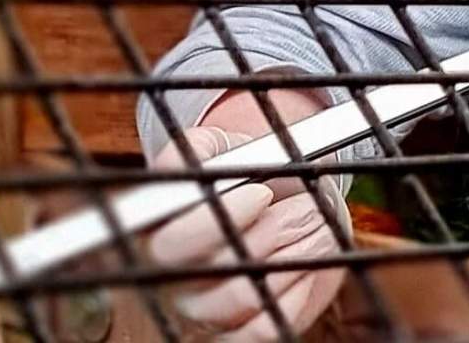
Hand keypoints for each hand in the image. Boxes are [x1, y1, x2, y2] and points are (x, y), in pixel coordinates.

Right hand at [145, 123, 348, 340]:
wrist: (287, 195)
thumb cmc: (248, 169)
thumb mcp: (221, 145)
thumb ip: (197, 147)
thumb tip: (182, 161)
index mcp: (157, 231)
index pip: (171, 243)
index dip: (217, 223)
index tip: (261, 194)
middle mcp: (170, 278)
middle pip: (215, 272)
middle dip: (272, 232)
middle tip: (303, 205)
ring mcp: (201, 313)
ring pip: (245, 297)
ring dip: (294, 254)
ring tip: (311, 224)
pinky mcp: (237, 334)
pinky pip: (263, 330)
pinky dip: (296, 293)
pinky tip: (308, 263)